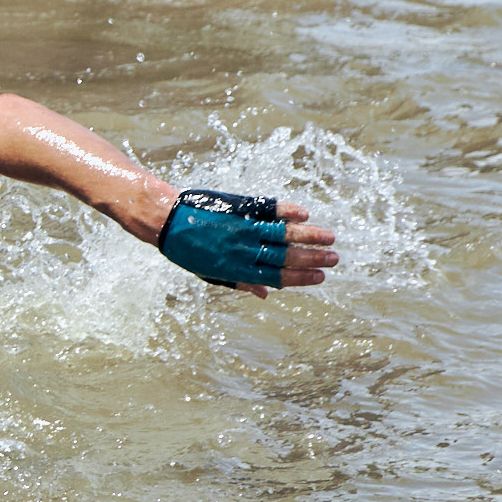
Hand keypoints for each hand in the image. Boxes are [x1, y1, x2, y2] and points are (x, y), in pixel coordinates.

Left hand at [159, 189, 338, 298]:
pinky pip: (268, 208)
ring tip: (330, 238)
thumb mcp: (210, 274)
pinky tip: (304, 214)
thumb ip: (239, 282)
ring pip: (282, 233)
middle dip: (313, 259)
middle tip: (335, 259)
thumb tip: (266, 294)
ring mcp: (243, 227)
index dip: (301, 278)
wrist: (166, 220)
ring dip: (309, 236)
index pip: (277, 277)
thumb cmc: (188, 251)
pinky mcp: (239, 207)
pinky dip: (287, 210)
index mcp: (237, 270)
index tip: (321, 277)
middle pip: (285, 257)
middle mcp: (243, 250)